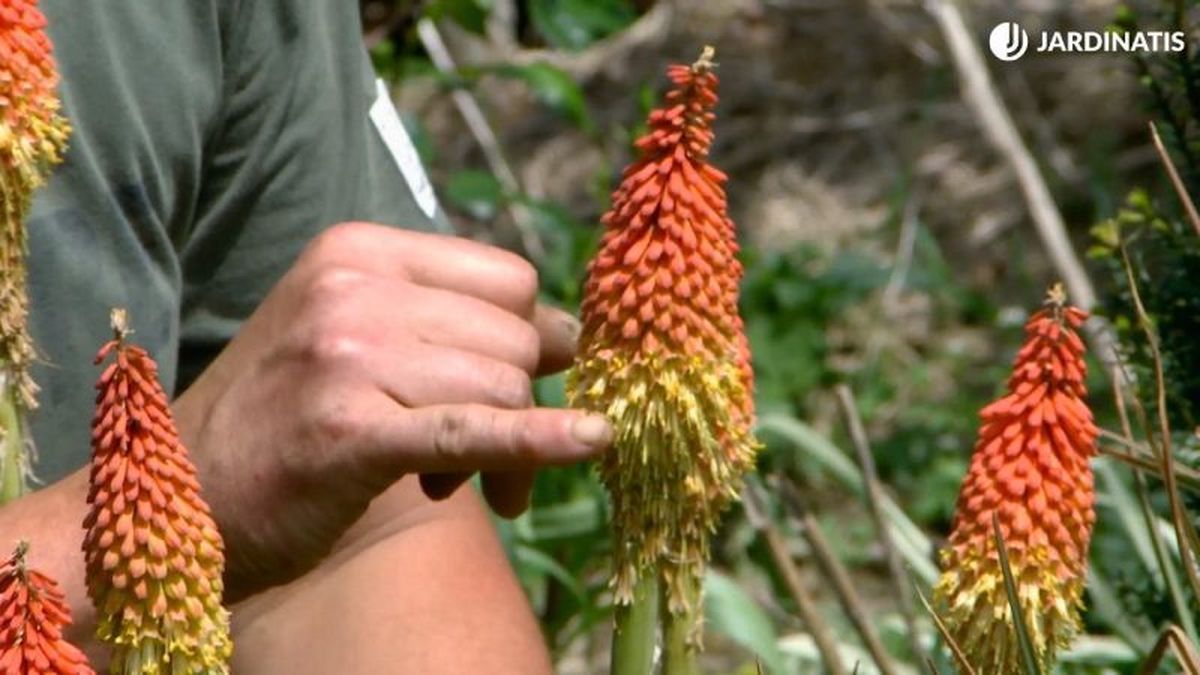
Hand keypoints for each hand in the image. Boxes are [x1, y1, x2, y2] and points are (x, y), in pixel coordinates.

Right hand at [173, 222, 610, 600]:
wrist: (177, 497)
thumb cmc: (283, 420)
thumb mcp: (355, 337)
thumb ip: (449, 324)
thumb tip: (570, 337)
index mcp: (359, 251)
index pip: (507, 278)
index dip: (527, 338)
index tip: (509, 388)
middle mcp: (352, 287)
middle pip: (515, 336)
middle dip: (522, 402)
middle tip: (479, 459)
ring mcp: (347, 355)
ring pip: (506, 387)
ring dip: (503, 449)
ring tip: (451, 479)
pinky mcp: (348, 431)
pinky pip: (476, 431)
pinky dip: (539, 443)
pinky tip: (590, 443)